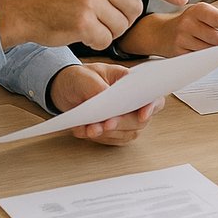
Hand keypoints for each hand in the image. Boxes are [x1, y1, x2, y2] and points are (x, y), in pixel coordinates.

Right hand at [0, 0, 186, 50]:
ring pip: (122, 26)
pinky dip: (97, 42)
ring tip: (88, 22)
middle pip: (135, 8)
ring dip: (110, 31)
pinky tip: (81, 33)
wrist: (24, 9)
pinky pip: (106, 39)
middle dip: (124, 19)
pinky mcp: (82, 22)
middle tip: (100, 17)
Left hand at [48, 63, 163, 144]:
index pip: (152, 97)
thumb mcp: (86, 77)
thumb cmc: (81, 78)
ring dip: (108, 134)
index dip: (151, 107)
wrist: (66, 90)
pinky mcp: (112, 131)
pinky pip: (111, 140)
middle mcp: (131, 103)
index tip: (142, 115)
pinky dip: (97, 138)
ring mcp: (123, 119)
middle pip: (140, 121)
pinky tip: (84, 131)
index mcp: (131, 84)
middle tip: (106, 124)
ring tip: (91, 129)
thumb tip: (106, 100)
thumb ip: (97, 88)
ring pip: (126, 134)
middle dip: (123, 124)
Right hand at [117, 0, 217, 56]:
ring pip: (210, 51)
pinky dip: (207, 60)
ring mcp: (182, 38)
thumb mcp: (202, 15)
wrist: (159, 32)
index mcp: (199, 10)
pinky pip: (199, 60)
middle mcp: (189, 22)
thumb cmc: (188, 23)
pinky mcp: (178, 53)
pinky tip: (211, 58)